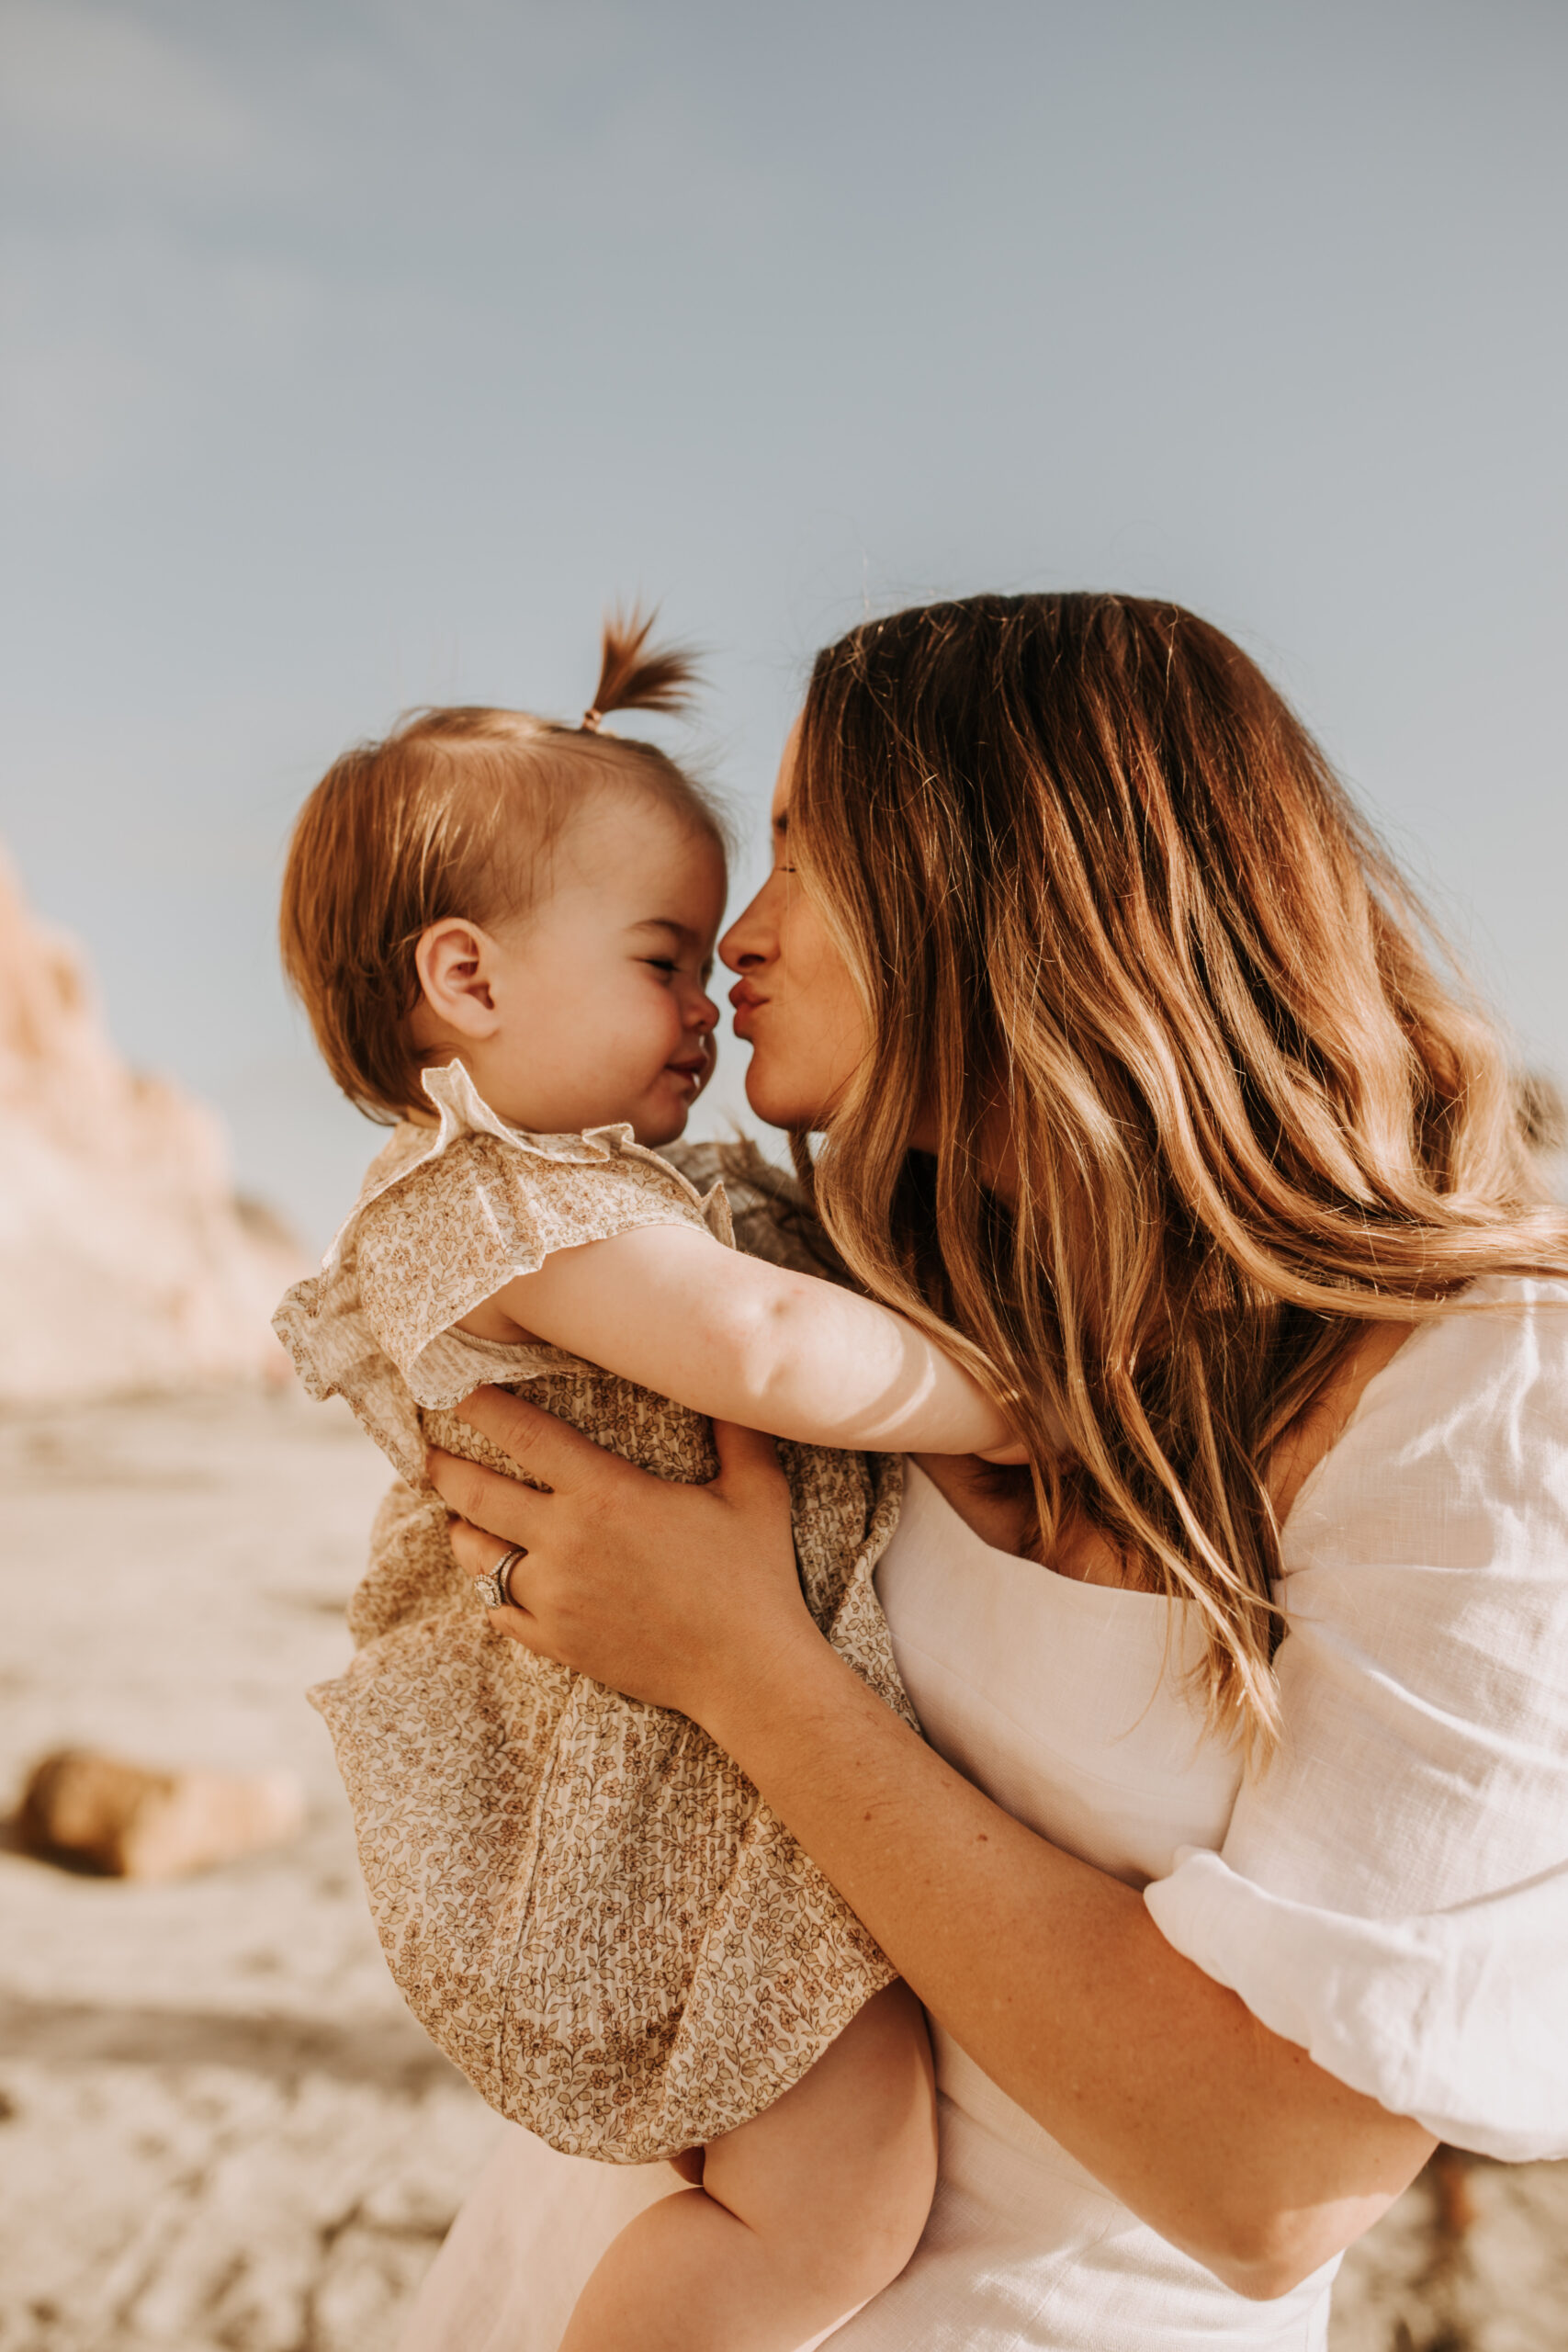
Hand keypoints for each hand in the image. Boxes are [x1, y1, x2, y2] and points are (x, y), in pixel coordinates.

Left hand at [428, 1387, 815, 1724]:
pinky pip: (499, 1609)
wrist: (747, 1672)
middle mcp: (566, 1541)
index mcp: (605, 1494)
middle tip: (429, 1456)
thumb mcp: (756, 1490)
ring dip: (463, 1531)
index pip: (524, 1435)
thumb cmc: (755, 1575)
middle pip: (477, 1495)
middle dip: (445, 1469)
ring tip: (460, 1519)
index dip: (481, 1406)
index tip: (454, 1389)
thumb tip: (733, 1383)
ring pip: (477, 1556)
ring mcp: (554, 1597)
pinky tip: (498, 1579)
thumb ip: (737, 1431)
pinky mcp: (556, 1642)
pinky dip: (492, 1590)